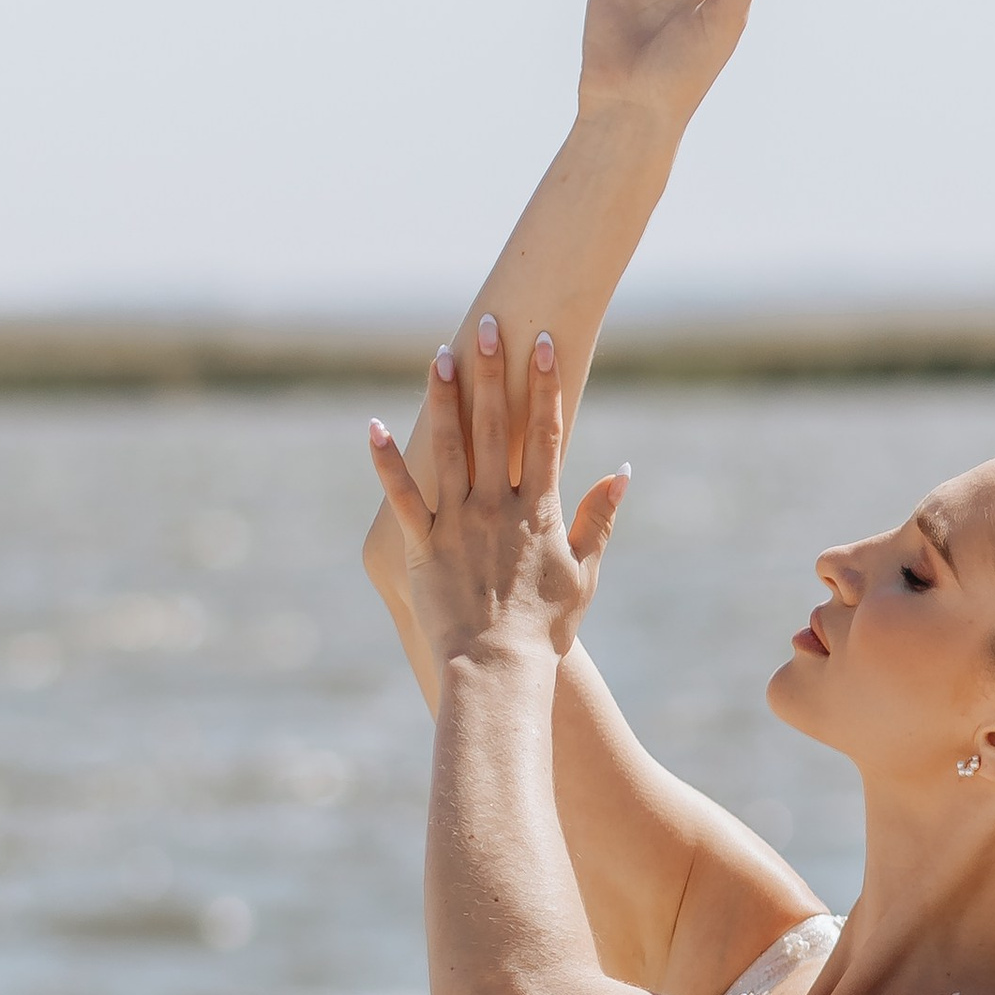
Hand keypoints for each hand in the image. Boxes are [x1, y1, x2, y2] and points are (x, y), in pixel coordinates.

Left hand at [367, 320, 629, 667]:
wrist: (496, 669)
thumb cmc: (544, 627)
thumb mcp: (585, 573)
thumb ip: (600, 519)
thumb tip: (620, 471)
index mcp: (538, 510)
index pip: (545, 434)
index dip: (545, 385)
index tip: (543, 342)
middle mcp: (497, 506)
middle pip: (494, 426)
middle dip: (492, 372)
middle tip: (488, 325)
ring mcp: (457, 523)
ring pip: (449, 449)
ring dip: (445, 399)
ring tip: (441, 355)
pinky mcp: (422, 545)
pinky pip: (403, 496)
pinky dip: (387, 462)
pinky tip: (374, 426)